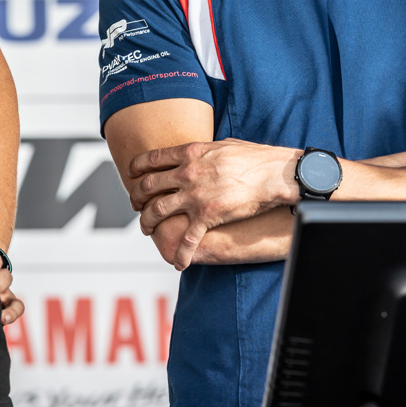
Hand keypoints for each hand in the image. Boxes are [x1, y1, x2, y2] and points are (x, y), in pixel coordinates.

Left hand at [129, 138, 297, 269]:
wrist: (273, 174)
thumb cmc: (255, 158)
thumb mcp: (223, 144)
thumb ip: (204, 150)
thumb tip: (196, 152)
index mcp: (190, 153)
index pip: (151, 159)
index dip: (136, 168)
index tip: (132, 174)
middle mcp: (187, 173)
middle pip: (147, 186)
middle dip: (136, 197)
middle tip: (136, 205)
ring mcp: (195, 196)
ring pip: (156, 212)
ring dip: (147, 223)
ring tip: (148, 229)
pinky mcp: (207, 217)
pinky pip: (186, 240)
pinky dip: (179, 254)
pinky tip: (178, 262)